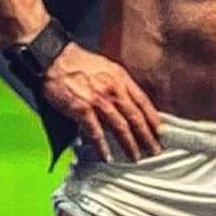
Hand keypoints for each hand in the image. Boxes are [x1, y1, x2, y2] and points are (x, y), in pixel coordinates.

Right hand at [41, 43, 160, 161]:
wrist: (55, 58)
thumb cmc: (78, 63)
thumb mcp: (107, 67)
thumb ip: (119, 84)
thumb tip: (128, 102)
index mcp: (121, 78)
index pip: (143, 102)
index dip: (154, 119)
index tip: (160, 132)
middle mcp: (113, 89)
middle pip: (136, 118)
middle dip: (147, 137)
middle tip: (154, 150)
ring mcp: (98, 100)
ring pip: (120, 127)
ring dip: (129, 144)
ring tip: (135, 157)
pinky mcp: (82, 109)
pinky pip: (96, 132)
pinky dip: (102, 147)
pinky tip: (107, 156)